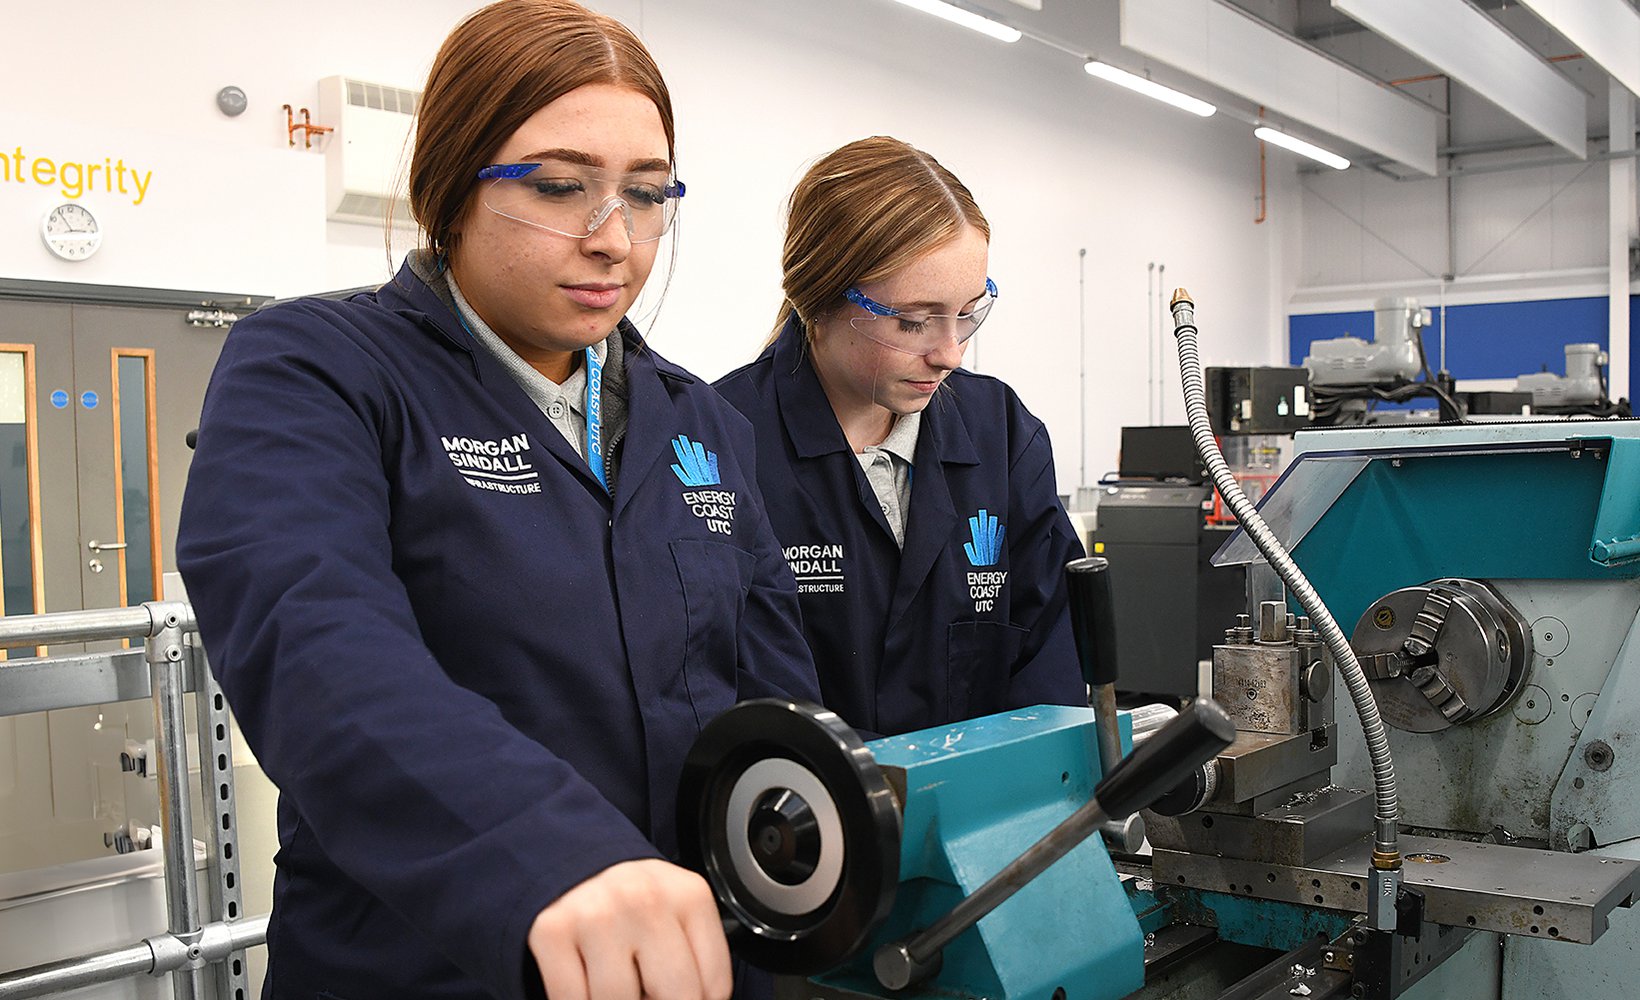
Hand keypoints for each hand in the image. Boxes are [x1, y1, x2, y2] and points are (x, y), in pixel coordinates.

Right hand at [528, 858, 731, 999]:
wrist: (576, 863)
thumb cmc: (635, 901)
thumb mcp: (679, 913)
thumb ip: (694, 958)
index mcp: (688, 896)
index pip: (712, 986)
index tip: (682, 995)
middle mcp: (644, 900)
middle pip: (675, 996)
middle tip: (648, 992)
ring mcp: (596, 915)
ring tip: (620, 981)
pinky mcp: (552, 930)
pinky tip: (588, 984)